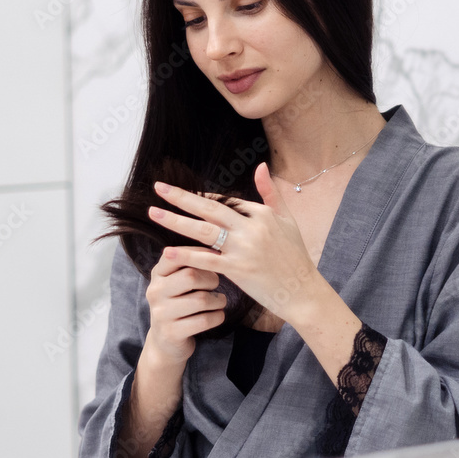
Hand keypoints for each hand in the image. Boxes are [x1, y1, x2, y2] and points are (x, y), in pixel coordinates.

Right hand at [143, 251, 226, 364]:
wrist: (166, 341)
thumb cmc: (179, 302)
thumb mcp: (177, 280)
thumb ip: (190, 262)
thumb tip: (217, 243)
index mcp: (158, 273)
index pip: (177, 254)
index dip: (201, 253)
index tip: (216, 257)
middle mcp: (155, 291)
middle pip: (191, 276)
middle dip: (211, 279)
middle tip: (215, 284)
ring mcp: (161, 313)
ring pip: (201, 300)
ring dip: (218, 300)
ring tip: (219, 301)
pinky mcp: (171, 332)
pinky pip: (204, 321)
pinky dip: (217, 316)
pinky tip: (217, 315)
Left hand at [147, 161, 321, 325]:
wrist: (303, 291)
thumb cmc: (295, 257)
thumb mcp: (287, 220)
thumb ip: (271, 193)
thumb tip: (261, 166)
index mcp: (263, 214)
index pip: (227, 201)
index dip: (202, 198)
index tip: (182, 195)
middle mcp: (252, 228)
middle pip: (210, 209)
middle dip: (181, 198)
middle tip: (159, 188)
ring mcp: (244, 249)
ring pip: (203, 231)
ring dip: (176, 221)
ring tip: (155, 214)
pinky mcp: (238, 270)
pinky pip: (207, 260)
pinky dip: (187, 255)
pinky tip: (168, 251)